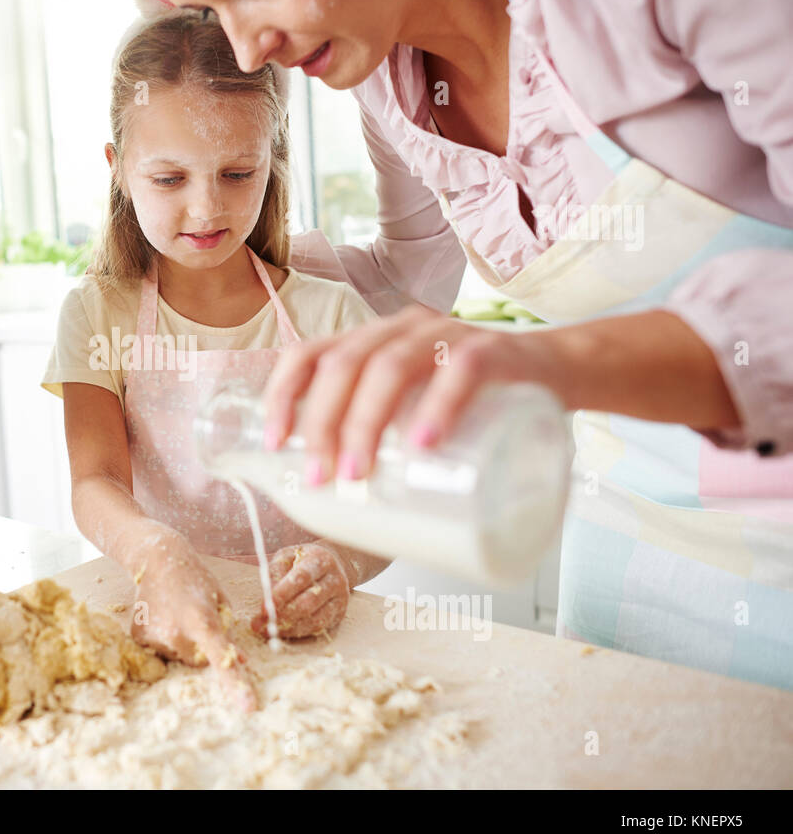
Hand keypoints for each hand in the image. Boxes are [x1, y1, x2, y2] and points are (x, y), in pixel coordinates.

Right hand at [127, 533, 257, 711]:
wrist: (157, 559)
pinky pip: (161, 651)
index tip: (247, 707)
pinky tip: (164, 616)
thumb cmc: (196, 579)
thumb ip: (229, 633)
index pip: (221, 658)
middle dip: (203, 647)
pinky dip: (166, 639)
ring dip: (184, 642)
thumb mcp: (221, 602)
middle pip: (198, 661)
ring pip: (180, 656)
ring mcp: (154, 636)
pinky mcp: (139, 637)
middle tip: (196, 619)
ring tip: (178, 613)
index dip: (235, 683)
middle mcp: (176, 632)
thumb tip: (239, 661)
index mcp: (202, 620)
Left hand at [251, 542, 351, 638]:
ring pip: (314, 619)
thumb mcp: (287, 557)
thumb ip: (275, 572)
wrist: (332, 564)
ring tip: (267, 631)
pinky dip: (298, 631)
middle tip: (260, 624)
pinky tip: (282, 631)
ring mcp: (340, 598)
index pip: (301, 578)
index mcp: (321, 559)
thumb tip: (267, 597)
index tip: (262, 608)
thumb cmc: (302, 560)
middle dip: (282, 615)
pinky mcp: (339, 613)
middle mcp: (335, 579)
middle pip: (308, 602)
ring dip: (288, 627)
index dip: (281, 594)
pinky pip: (318, 627)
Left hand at [262, 303, 563, 481]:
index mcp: (375, 342)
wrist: (559, 374)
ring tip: (357, 474)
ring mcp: (448, 335)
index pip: (311, 353)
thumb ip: (382, 442)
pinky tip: (424, 443)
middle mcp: (403, 329)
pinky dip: (438, 407)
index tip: (274, 442)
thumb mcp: (416, 416)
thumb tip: (333, 504)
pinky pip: (462, 370)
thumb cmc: (474, 406)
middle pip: (344, 364)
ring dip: (365, 423)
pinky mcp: (496, 351)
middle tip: (322, 477)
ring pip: (391, 366)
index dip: (283, 394)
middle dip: (321, 422)